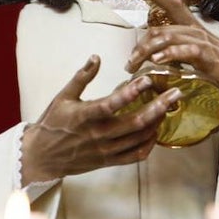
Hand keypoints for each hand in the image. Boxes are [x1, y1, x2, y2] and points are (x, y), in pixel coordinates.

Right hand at [20, 55, 181, 184]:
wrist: (42, 156)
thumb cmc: (52, 123)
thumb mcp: (63, 96)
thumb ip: (82, 77)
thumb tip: (96, 57)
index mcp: (84, 116)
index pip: (111, 104)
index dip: (130, 92)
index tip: (147, 79)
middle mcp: (97, 135)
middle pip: (135, 122)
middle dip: (159, 107)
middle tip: (176, 94)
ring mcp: (105, 150)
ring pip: (139, 138)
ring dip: (157, 122)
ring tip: (169, 107)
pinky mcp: (108, 161)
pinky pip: (135, 155)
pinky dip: (150, 144)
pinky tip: (155, 130)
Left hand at [125, 0, 218, 102]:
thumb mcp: (196, 56)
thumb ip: (178, 50)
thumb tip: (156, 55)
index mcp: (193, 27)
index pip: (171, 3)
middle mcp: (197, 30)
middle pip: (161, 27)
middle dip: (140, 44)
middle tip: (128, 63)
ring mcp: (203, 41)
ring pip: (168, 36)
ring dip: (147, 51)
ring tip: (135, 66)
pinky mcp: (209, 56)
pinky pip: (186, 51)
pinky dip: (169, 54)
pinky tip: (157, 61)